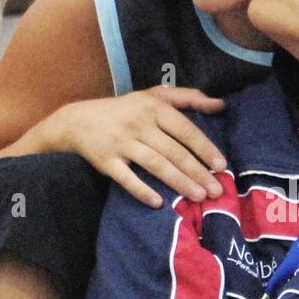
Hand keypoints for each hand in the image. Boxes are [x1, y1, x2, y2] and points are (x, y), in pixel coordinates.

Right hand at [42, 87, 227, 204]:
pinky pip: (126, 178)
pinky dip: (141, 190)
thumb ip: (188, 97)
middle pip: (174, 151)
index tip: (221, 165)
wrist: (78, 120)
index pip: (185, 129)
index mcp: (153, 107)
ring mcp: (121, 143)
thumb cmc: (125, 109)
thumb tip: (220, 104)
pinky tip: (158, 203)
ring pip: (155, 165)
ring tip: (198, 197)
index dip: (204, 148)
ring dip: (178, 182)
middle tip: (216, 191)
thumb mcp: (153, 95)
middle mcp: (138, 124)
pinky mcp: (106, 161)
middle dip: (197, 172)